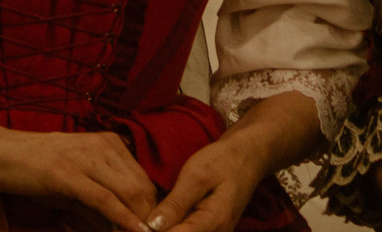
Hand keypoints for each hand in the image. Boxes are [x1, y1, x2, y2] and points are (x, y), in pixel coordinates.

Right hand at [0, 105, 155, 231]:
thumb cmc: (32, 169)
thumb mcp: (72, 181)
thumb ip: (96, 199)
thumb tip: (119, 224)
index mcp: (108, 144)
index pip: (143, 181)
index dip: (151, 211)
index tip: (153, 231)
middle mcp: (103, 146)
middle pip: (143, 188)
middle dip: (150, 218)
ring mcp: (85, 158)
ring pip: (128, 192)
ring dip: (139, 221)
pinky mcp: (67, 173)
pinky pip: (103, 199)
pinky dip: (122, 219)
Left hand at [142, 88, 325, 231]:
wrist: (248, 157)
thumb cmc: (222, 161)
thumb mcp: (196, 175)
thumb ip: (175, 203)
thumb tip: (150, 227)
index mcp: (212, 222)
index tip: (133, 224)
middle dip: (157, 231)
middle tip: (134, 221)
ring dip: (165, 229)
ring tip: (145, 220)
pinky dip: (173, 228)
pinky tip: (159, 220)